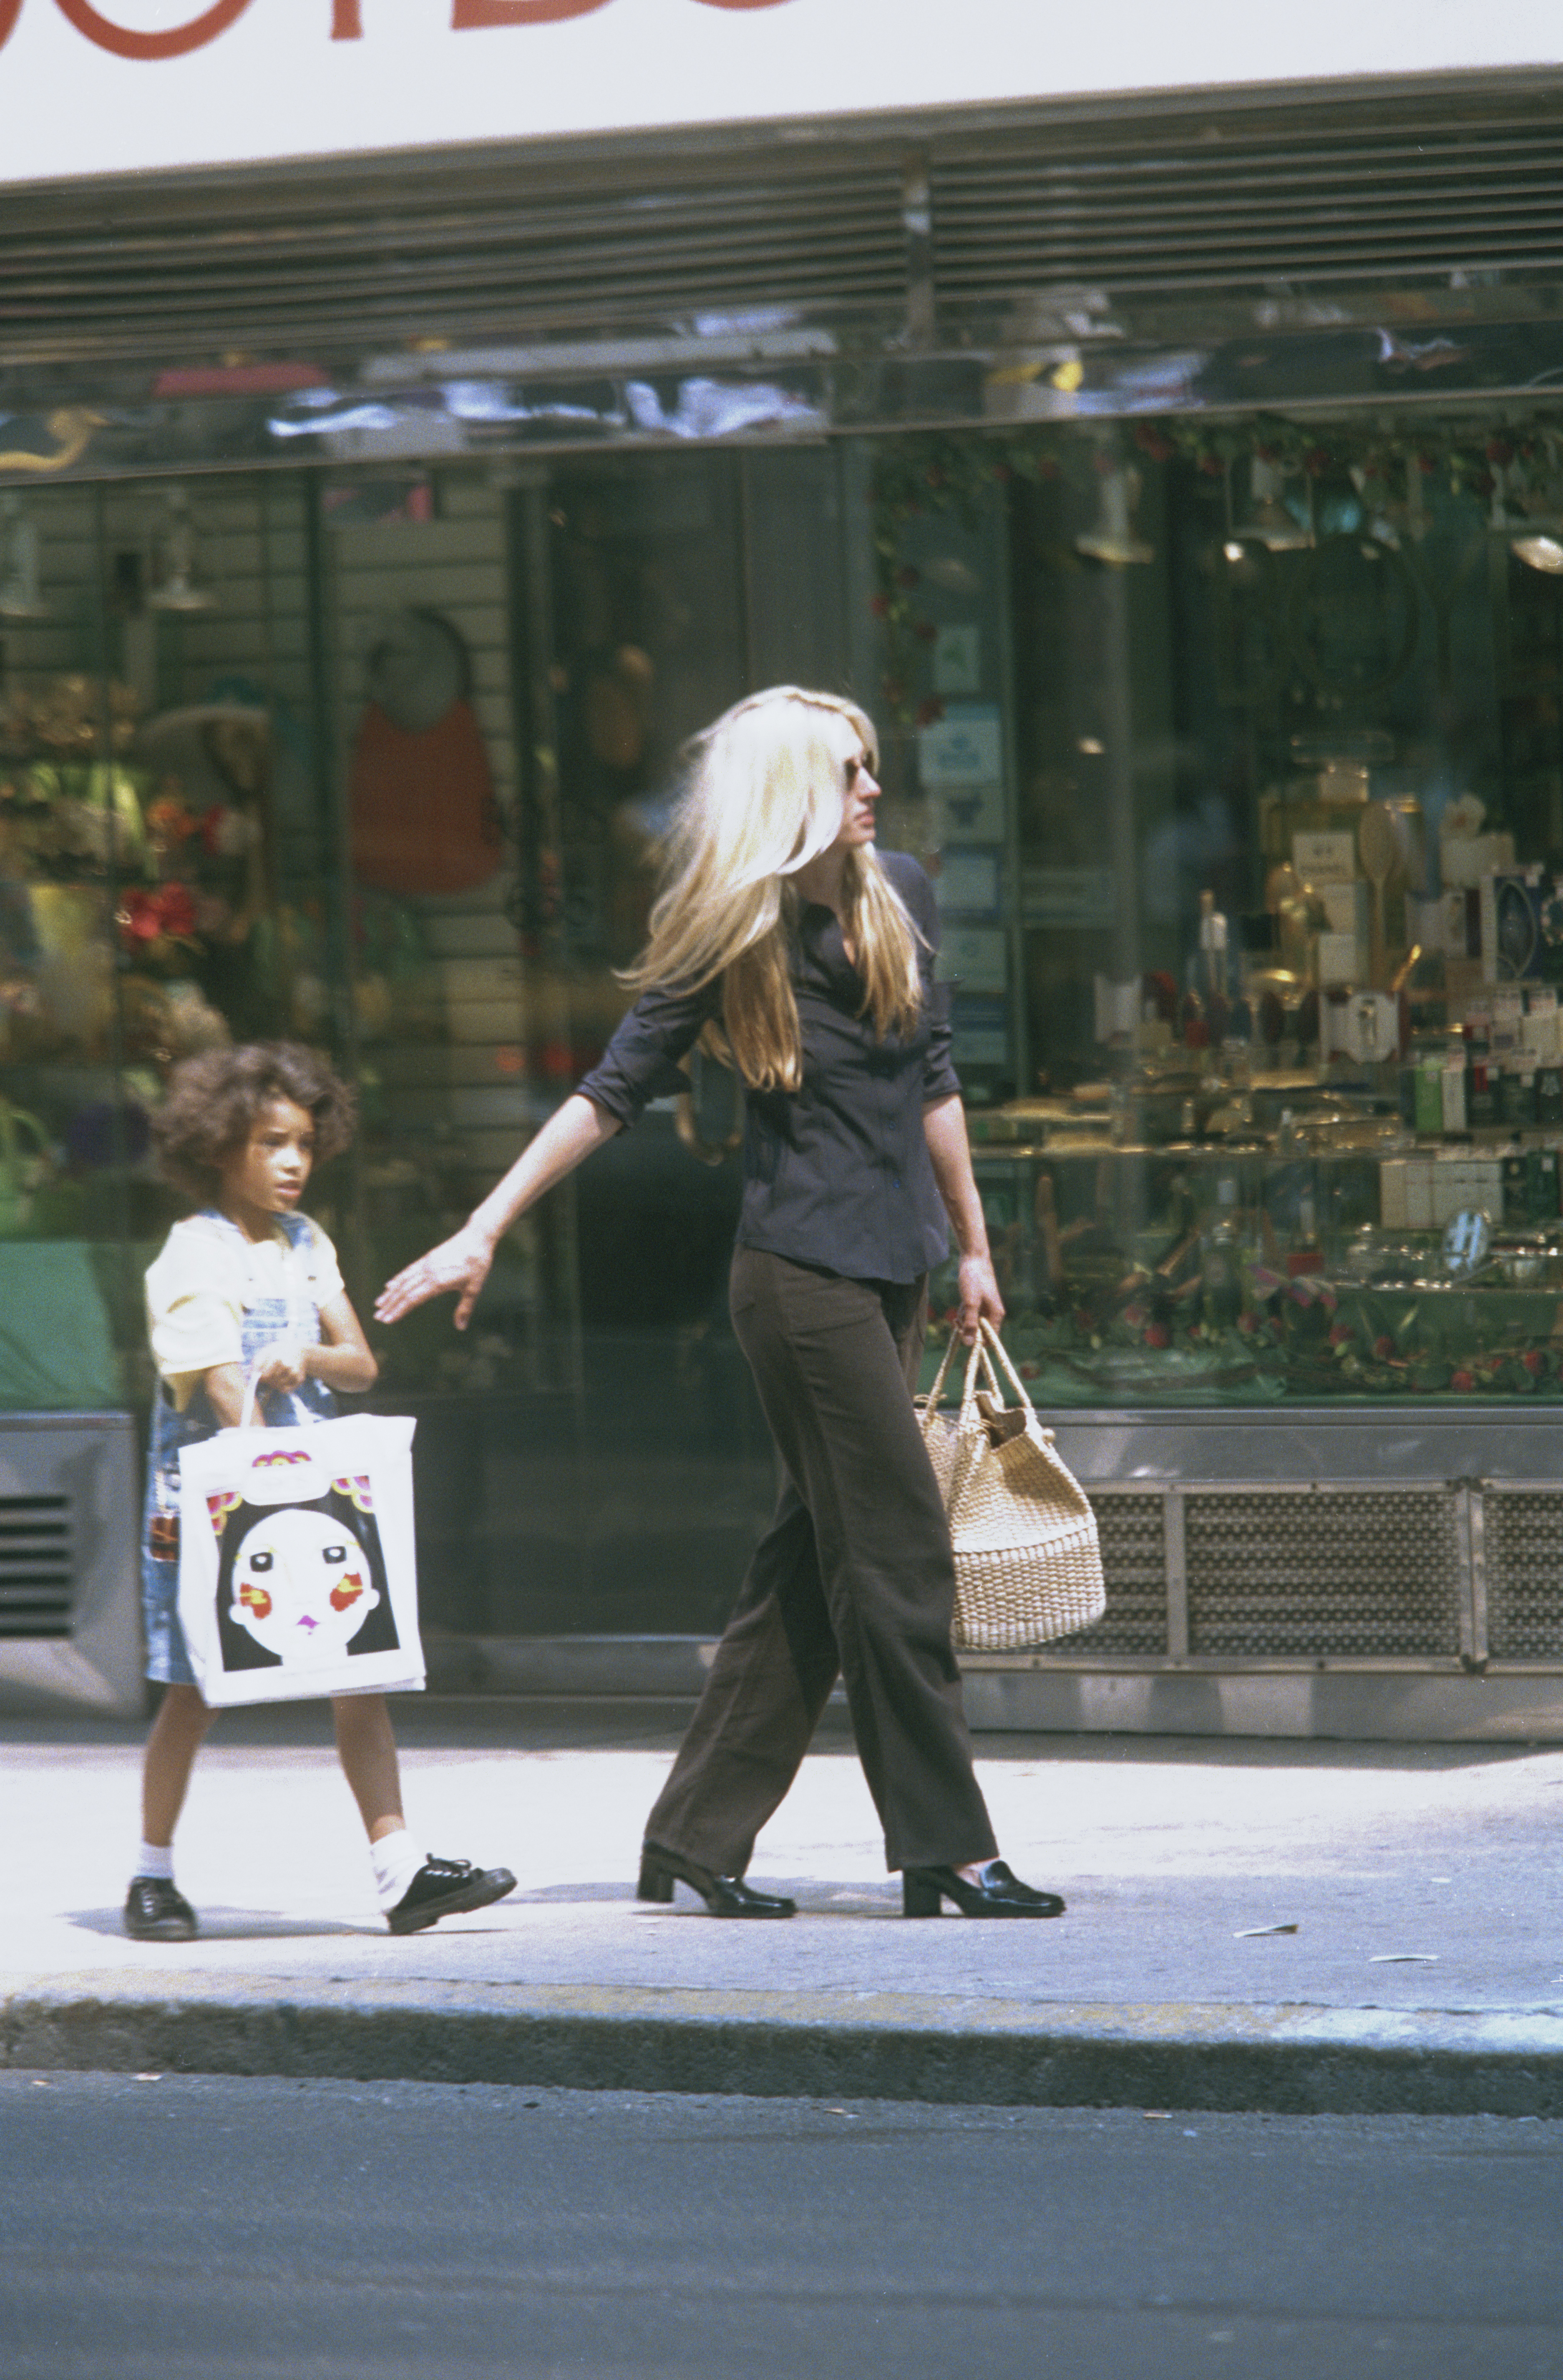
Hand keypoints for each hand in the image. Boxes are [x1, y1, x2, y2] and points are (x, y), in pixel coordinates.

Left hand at [252, 1343, 306, 1395]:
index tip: (262, 1373)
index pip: (264, 1376)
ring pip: (278, 1387)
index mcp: (277, 1358)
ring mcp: (294, 1373)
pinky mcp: (299, 1379)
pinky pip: (285, 1390)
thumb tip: (251, 1375)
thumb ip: (256, 1362)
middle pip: (271, 1382)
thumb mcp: (266, 1351)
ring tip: (276, 1376)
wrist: (299, 1350)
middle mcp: (286, 1366)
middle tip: (270, 1374)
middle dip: (268, 1381)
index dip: (261, 1377)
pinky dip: (282, 1388)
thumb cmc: (278, 1351)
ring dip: (274, 1384)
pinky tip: (282, 1380)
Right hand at [375, 1225, 494, 1330]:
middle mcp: (428, 1272)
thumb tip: (460, 1328)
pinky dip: (398, 1279)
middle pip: (404, 1291)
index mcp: (438, 1282)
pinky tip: (390, 1285)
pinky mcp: (428, 1257)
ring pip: (404, 1280)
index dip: (399, 1310)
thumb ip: (464, 1308)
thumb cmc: (478, 1264)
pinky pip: (409, 1270)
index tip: (388, 1320)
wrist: (477, 1237)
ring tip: (378, 1303)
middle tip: (377, 1317)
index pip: (413, 1299)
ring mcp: (426, 1264)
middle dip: (390, 1305)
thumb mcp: (474, 1288)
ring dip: (390, 1293)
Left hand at [955, 1253, 1003, 1346]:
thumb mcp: (970, 1303)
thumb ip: (970, 1323)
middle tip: (958, 1320)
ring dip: (964, 1319)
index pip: (990, 1338)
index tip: (964, 1335)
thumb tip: (969, 1344)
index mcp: (997, 1315)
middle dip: (968, 1327)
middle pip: (980, 1331)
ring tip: (961, 1307)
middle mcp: (993, 1312)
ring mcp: (986, 1307)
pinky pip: (971, 1314)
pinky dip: (964, 1312)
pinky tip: (961, 1304)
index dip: (977, 1340)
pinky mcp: (979, 1302)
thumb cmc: (974, 1279)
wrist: (974, 1258)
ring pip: (974, 1322)